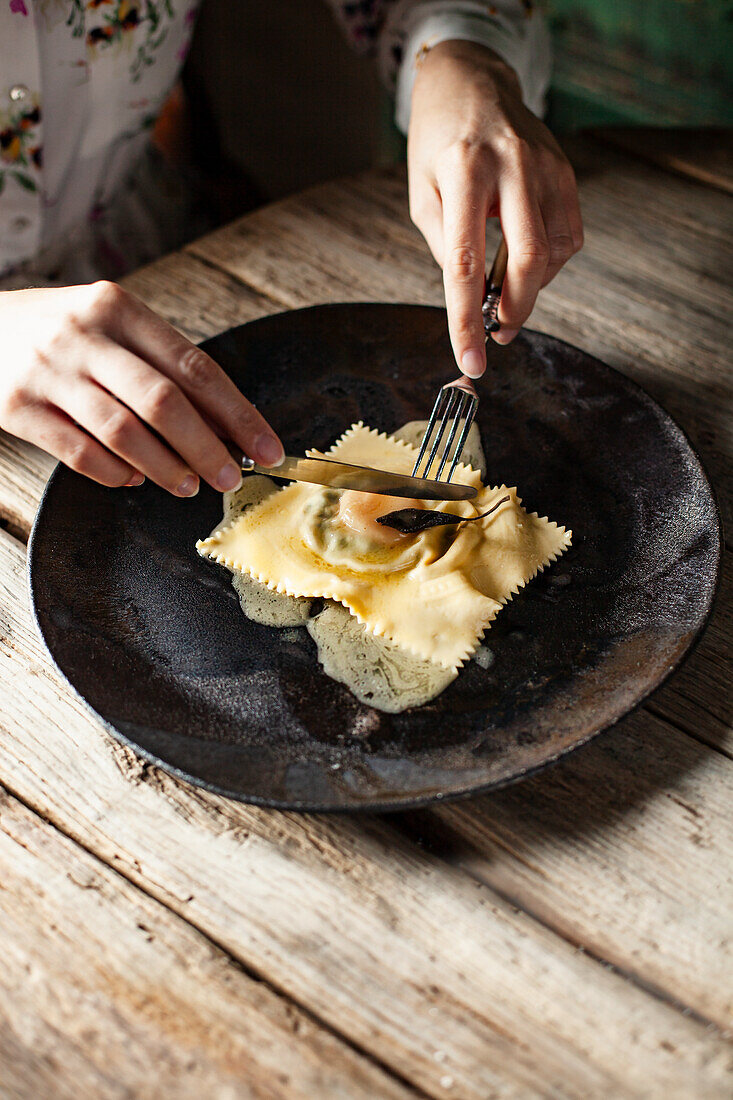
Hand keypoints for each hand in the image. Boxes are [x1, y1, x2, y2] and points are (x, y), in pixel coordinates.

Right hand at [0, 282, 283, 493]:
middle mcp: (84, 335)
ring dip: (165, 468)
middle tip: (230, 478)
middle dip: (206, 448)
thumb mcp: (113, 327)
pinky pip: (78, 453)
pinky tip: (134, 480)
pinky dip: (114, 474)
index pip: (194, 366)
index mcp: (119, 308)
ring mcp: (48, 371)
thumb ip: (163, 368)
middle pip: (163, 401)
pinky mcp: (18, 407)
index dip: (238, 414)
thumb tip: (226, 427)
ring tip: (188, 486)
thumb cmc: (64, 332)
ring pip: (122, 432)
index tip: (267, 448)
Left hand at [408, 39, 582, 375]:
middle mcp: (511, 166)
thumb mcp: (422, 195)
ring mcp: (545, 166)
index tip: (471, 361)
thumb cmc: (438, 145)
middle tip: (499, 335)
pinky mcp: (565, 171)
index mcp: (464, 172)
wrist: (471, 83)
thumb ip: (447, 246)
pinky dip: (550, 264)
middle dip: (515, 311)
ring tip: (506, 291)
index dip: (468, 320)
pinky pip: (569, 237)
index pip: (466, 263)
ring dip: (531, 289)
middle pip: (526, 261)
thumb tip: (473, 298)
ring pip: (553, 254)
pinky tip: (527, 262)